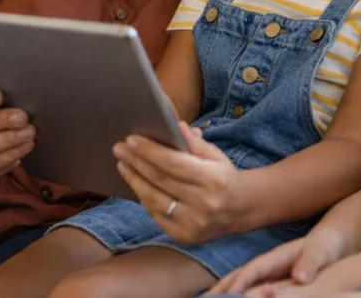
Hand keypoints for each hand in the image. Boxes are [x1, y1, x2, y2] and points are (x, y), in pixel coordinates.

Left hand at [114, 122, 242, 243]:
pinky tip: (135, 183)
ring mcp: (192, 223)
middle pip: (159, 179)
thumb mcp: (215, 155)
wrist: (242, 209)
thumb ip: (193, 142)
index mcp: (212, 179)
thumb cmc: (224, 177)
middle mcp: (203, 203)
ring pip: (153, 199)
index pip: (172, 162)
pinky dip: (143, 197)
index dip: (149, 151)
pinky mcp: (184, 236)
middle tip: (119, 148)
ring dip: (134, 179)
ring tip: (122, 164)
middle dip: (136, 161)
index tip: (131, 139)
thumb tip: (173, 125)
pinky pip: (156, 214)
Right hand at [209, 228, 347, 294]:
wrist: (328, 241)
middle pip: (238, 274)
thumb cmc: (325, 248)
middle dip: (221, 286)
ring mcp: (266, 271)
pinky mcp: (270, 278)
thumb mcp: (322, 254)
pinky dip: (235, 293)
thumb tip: (301, 277)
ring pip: (239, 281)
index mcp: (276, 257)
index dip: (241, 281)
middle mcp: (266, 264)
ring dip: (223, 291)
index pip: (253, 270)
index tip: (229, 294)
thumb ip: (310, 263)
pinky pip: (248, 287)